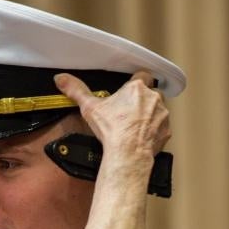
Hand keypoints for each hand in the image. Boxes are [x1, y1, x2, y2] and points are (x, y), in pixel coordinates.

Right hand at [54, 71, 170, 159]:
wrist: (128, 153)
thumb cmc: (112, 130)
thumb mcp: (89, 108)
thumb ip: (76, 91)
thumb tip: (62, 79)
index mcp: (137, 88)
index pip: (142, 76)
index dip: (136, 82)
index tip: (129, 90)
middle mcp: (153, 98)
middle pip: (151, 93)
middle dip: (142, 101)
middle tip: (127, 112)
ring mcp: (162, 114)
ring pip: (158, 110)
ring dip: (149, 115)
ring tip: (133, 127)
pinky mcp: (166, 131)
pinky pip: (161, 128)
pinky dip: (153, 132)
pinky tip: (140, 138)